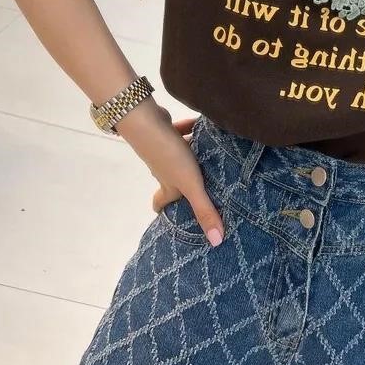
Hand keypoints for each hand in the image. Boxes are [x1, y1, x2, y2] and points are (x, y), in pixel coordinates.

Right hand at [116, 104, 223, 245]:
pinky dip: (191, 131)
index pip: (161, 202)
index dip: (164, 209)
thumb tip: (216, 241)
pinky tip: (207, 128)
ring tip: (213, 155)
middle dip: (185, 182)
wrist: (148, 122)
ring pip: (180, 156)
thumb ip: (204, 209)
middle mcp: (164, 169)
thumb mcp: (191, 185)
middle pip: (173, 179)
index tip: (173, 214)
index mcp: (169, 185)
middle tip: (203, 183)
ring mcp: (164, 149)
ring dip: (193, 155)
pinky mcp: (167, 131)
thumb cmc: (170, 157)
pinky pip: (181, 133)